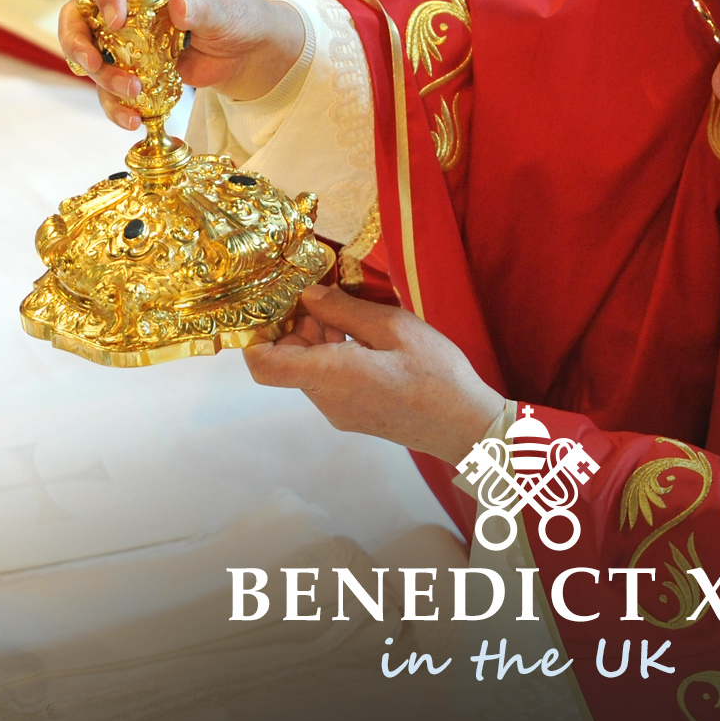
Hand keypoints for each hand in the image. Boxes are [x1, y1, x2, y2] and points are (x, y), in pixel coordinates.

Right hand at [57, 0, 306, 129]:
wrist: (247, 54)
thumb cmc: (237, 17)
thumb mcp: (225, 9)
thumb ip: (203, 7)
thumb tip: (179, 6)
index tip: (118, 19)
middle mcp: (129, 0)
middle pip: (81, 12)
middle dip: (77, 40)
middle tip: (92, 64)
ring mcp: (126, 35)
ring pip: (90, 53)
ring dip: (103, 78)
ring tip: (133, 94)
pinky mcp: (131, 66)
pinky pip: (109, 85)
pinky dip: (115, 104)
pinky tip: (132, 119)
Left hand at [245, 285, 505, 464]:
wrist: (464, 425)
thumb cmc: (435, 375)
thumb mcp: (392, 327)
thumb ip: (344, 310)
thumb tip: (307, 297)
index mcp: (330, 375)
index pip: (263, 366)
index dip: (255, 336)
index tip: (272, 307)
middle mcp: (326, 399)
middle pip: (288, 361)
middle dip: (297, 326)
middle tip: (326, 296)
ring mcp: (339, 412)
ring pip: (309, 370)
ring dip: (319, 340)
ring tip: (352, 313)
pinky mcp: (354, 415)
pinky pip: (329, 381)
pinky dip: (334, 355)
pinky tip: (365, 338)